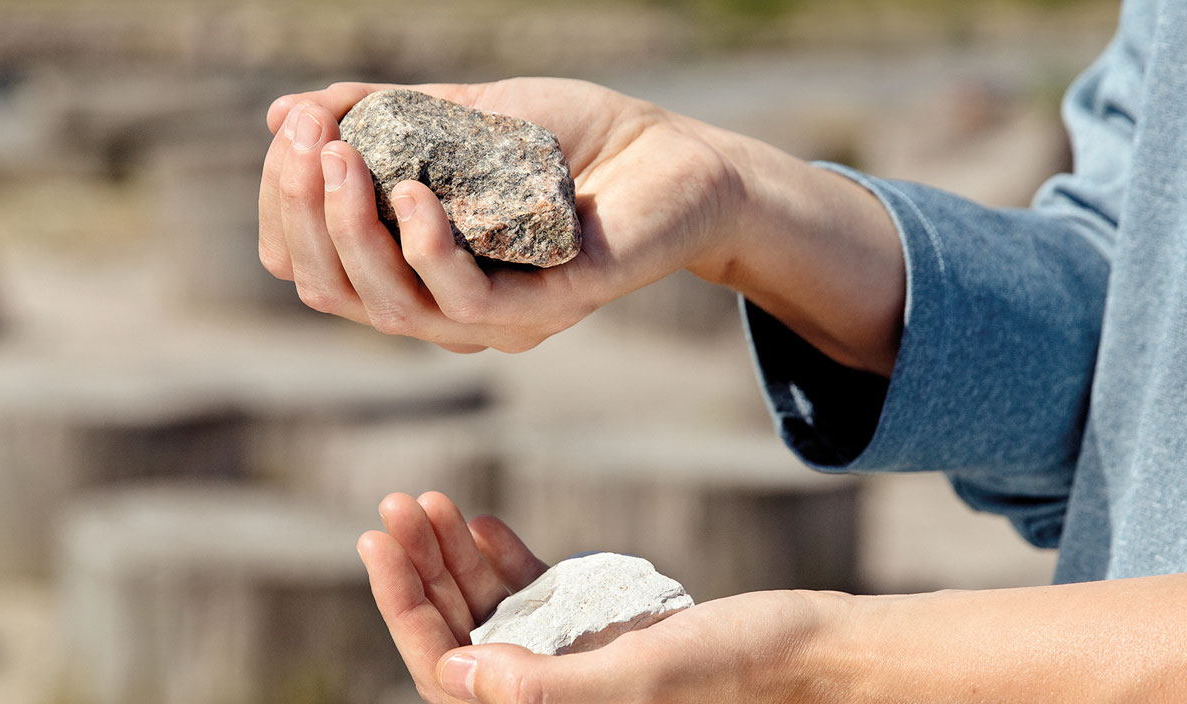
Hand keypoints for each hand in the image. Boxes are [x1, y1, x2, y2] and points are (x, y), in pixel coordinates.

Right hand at [258, 78, 741, 351]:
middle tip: (307, 139)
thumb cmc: (564, 137)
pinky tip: (412, 194)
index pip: (312, 264)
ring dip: (350, 230)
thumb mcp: (454, 114)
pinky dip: (428, 250)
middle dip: (304, 212)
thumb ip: (377, 115)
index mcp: (409, 271)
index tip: (291, 128)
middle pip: (336, 289)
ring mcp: (493, 320)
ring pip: (389, 305)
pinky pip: (466, 304)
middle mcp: (440, 308)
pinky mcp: (546, 311)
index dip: (286, 205)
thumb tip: (281, 113)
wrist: (668, 150)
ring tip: (341, 157)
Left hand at [358, 490, 830, 703]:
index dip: (402, 607)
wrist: (811, 653)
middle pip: (456, 637)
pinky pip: (532, 603)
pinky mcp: (600, 640)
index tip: (376, 542)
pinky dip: (502, 563)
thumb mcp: (639, 672)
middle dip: (419, 571)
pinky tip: (481, 524)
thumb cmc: (738, 671)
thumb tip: (453, 675)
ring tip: (427, 502)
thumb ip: (547, 685)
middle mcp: (552, 702)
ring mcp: (573, 669)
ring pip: (488, 614)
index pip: (445, 672)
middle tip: (395, 504)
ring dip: (452, 559)